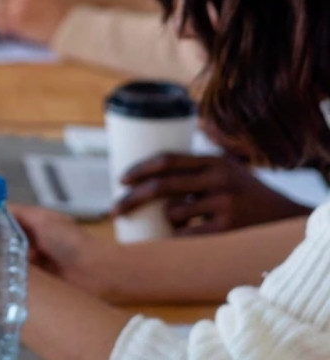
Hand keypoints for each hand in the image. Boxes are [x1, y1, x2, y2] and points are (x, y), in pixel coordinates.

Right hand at [9, 205, 121, 297]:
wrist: (97, 273)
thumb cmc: (71, 242)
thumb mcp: (43, 220)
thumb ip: (18, 213)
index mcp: (35, 224)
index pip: (6, 219)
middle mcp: (34, 241)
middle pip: (5, 240)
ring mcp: (36, 262)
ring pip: (9, 259)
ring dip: (0, 261)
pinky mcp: (40, 281)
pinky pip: (19, 277)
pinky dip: (9, 277)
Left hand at [115, 153, 311, 235]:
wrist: (285, 216)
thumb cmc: (244, 194)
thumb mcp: (224, 170)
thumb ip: (194, 169)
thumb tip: (143, 176)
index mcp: (213, 161)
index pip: (167, 160)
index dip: (140, 170)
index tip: (120, 180)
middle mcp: (219, 178)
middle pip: (162, 186)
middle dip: (132, 198)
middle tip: (114, 210)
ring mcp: (225, 203)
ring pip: (173, 213)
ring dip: (166, 220)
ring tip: (180, 221)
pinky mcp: (229, 227)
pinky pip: (188, 234)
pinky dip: (177, 237)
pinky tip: (181, 237)